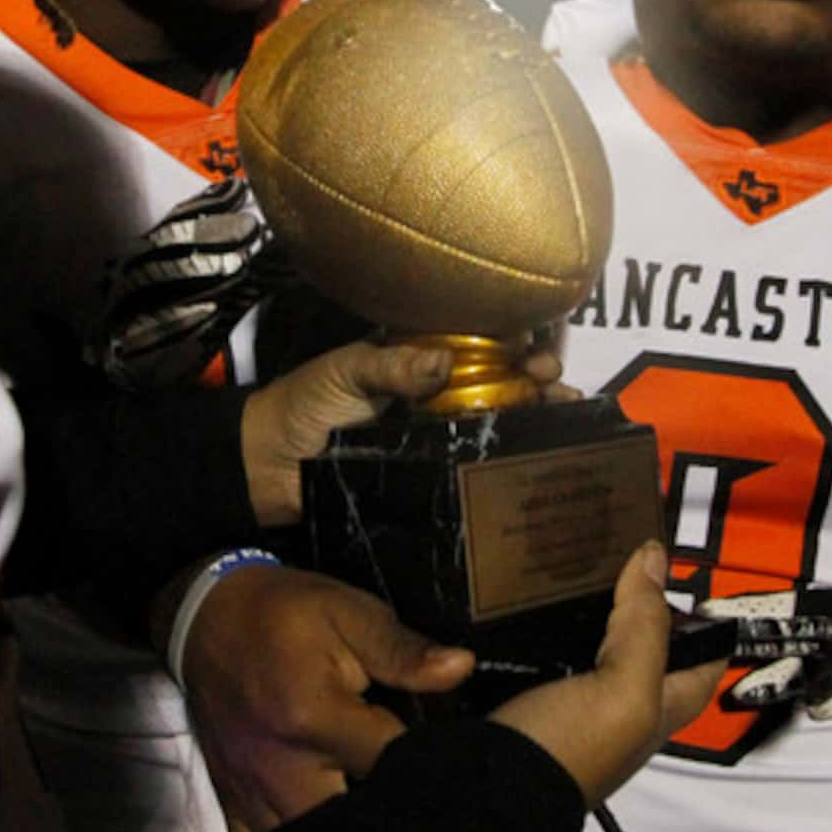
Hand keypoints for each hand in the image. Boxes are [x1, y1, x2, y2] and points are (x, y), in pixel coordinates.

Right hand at [177, 565, 475, 831]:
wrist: (204, 618)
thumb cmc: (286, 614)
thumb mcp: (348, 613)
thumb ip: (402, 649)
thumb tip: (461, 668)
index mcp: (314, 717)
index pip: (392, 764)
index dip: (432, 768)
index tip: (458, 764)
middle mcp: (280, 767)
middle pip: (350, 829)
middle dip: (390, 825)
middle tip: (420, 808)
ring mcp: (251, 793)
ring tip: (380, 831)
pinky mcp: (232, 803)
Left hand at [241, 340, 570, 525]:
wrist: (263, 466)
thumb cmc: (300, 405)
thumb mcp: (344, 371)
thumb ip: (391, 365)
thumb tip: (444, 361)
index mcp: (421, 363)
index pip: (485, 350)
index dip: (520, 351)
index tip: (543, 360)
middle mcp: (437, 400)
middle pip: (503, 390)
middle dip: (542, 391)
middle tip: (565, 396)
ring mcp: (434, 442)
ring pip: (494, 432)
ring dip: (534, 431)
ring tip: (567, 434)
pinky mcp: (425, 482)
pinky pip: (468, 475)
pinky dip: (499, 474)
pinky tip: (531, 477)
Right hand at [491, 542, 726, 809]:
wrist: (482, 794)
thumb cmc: (566, 758)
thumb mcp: (626, 689)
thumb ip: (645, 625)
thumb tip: (653, 558)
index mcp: (657, 706)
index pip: (702, 660)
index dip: (707, 623)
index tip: (694, 576)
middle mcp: (614, 705)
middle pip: (640, 644)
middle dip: (636, 600)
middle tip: (621, 549)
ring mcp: (566, 699)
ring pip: (584, 641)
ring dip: (578, 607)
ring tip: (568, 558)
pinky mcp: (520, 694)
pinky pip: (533, 648)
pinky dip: (529, 623)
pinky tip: (519, 596)